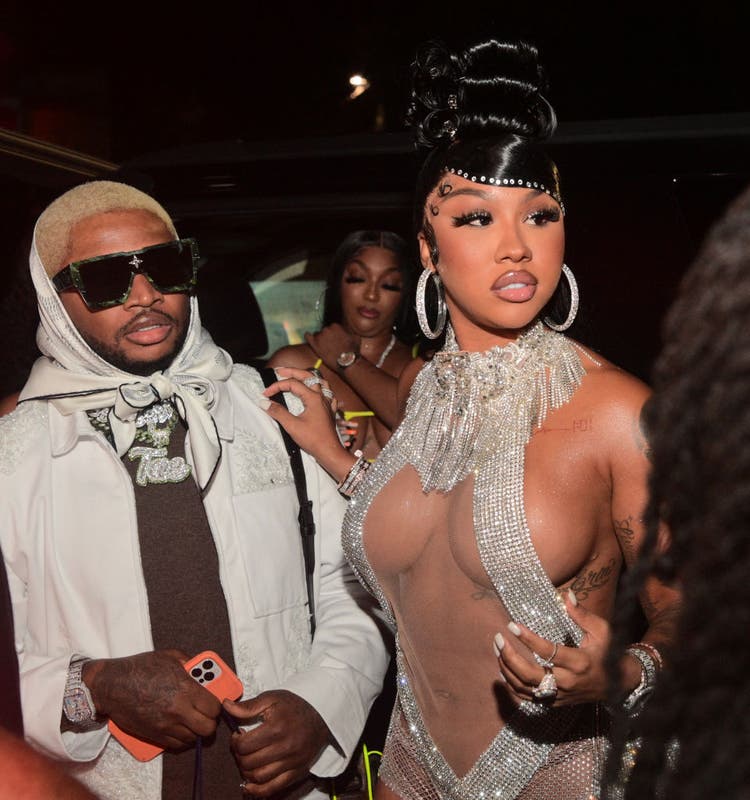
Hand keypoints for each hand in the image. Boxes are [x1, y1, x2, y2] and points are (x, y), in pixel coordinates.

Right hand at [84, 649, 220, 749]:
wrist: (111, 685)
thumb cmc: (140, 668)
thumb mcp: (170, 657)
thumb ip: (190, 663)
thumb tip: (201, 671)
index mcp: (185, 689)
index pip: (214, 708)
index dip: (217, 706)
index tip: (214, 702)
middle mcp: (178, 711)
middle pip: (207, 728)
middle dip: (210, 721)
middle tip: (206, 713)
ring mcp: (165, 726)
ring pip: (192, 739)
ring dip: (196, 730)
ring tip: (193, 719)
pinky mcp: (154, 736)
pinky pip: (176, 745)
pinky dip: (182, 738)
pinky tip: (180, 727)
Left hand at [224, 691, 329, 797]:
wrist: (322, 713)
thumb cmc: (294, 705)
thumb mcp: (272, 698)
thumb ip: (248, 706)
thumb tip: (226, 706)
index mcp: (276, 728)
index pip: (245, 745)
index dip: (235, 742)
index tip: (237, 736)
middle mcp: (285, 747)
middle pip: (250, 762)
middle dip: (239, 756)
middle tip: (241, 748)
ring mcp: (293, 762)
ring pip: (259, 777)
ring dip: (246, 772)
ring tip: (246, 761)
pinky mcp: (298, 771)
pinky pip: (274, 788)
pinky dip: (259, 791)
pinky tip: (249, 786)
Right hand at [262, 367, 355, 480]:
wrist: (329, 451)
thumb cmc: (313, 439)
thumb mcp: (292, 426)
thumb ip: (278, 412)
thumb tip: (264, 402)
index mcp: (313, 397)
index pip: (292, 384)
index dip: (277, 386)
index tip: (266, 394)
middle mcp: (322, 396)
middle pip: (307, 376)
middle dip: (292, 371)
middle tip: (279, 371)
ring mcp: (328, 403)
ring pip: (320, 382)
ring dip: (308, 377)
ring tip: (298, 376)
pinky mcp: (330, 410)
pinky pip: (328, 393)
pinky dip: (320, 389)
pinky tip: (316, 392)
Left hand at [305, 324, 357, 370]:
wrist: (347, 362)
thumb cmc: (353, 350)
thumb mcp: (355, 337)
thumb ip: (348, 331)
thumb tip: (347, 331)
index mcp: (336, 325)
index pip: (332, 327)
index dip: (334, 334)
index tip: (336, 340)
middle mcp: (327, 329)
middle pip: (325, 331)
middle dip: (327, 337)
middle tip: (331, 345)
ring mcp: (320, 336)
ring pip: (317, 334)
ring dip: (320, 339)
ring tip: (325, 348)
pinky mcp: (314, 344)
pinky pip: (307, 336)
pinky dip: (308, 336)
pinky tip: (309, 337)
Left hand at [493, 591, 610, 706]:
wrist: (620, 685)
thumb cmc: (610, 653)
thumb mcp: (602, 631)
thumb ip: (582, 615)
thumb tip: (567, 595)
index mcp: (579, 662)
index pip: (548, 652)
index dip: (528, 638)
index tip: (512, 625)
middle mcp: (567, 682)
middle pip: (530, 675)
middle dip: (509, 656)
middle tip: (497, 638)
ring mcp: (560, 696)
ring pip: (525, 688)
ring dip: (507, 669)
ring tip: (497, 649)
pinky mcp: (555, 703)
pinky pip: (528, 697)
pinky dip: (512, 683)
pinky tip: (504, 667)